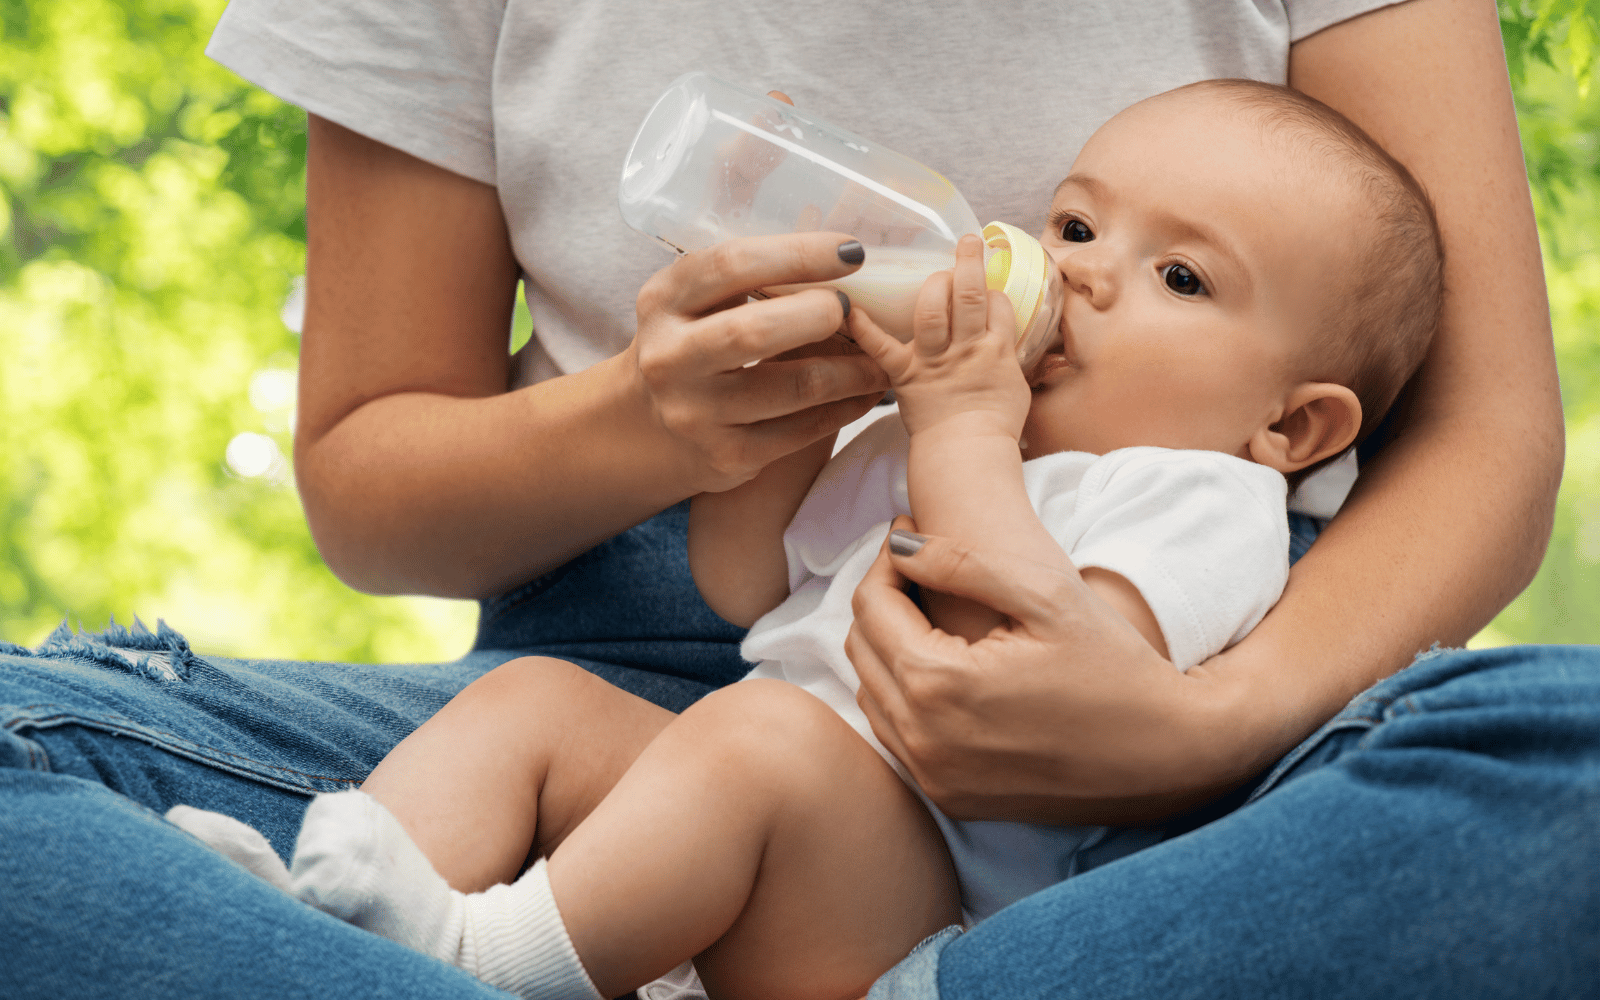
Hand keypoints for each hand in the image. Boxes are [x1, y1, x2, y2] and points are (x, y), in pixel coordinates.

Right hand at [631, 232, 889, 492]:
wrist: (649, 429)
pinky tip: (864, 393)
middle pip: (754, 332)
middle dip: (819, 315)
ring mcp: (696, 414)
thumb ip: (749, 274)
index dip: (797, 255)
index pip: (730, 266)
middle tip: (854, 309)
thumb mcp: (695, 301)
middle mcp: (671, 358)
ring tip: (880, 358)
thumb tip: (841, 249)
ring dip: (851, 371)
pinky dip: (845, 408)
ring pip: (793, 388)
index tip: (851, 252)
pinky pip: (802, 431)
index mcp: (663, 302)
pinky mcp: (727, 457)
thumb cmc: (692, 344)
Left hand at [847, 517, 1232, 825]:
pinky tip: (944, 669)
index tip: (912, 533)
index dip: (887, 561)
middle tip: (918, 569)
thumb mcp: (1046, 594)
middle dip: (883, 600)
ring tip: (929, 614)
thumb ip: (962, 562)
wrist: (1169, 755)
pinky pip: (897, 736)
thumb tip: (899, 542)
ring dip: (888, 649)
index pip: (873, 605)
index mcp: (939, 683)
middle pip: (862, 648)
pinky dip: (903, 696)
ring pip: (872, 694)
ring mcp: (934, 776)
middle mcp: (924, 738)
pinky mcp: (951, 798)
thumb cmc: (1114, 665)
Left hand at [849, 234, 1028, 440]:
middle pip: (969, 295)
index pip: (998, 304)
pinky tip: (849, 307)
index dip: (994, 288)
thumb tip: (1008, 342)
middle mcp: (966, 349)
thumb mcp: (1017, 388)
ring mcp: (934, 360)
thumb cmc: (995, 428)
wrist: (968, 457)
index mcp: (997, 350)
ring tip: (934, 266)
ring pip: (933, 310)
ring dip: (933, 282)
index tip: (987, 283)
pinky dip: (864, 328)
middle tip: (968, 242)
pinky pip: (882, 348)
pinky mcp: (905, 375)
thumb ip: (1010, 360)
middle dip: (969, 262)